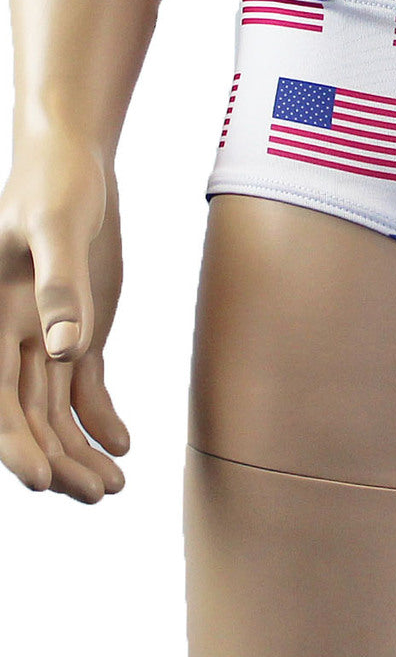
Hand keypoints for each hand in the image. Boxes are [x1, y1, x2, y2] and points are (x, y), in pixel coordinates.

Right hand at [0, 127, 129, 501]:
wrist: (73, 161)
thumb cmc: (54, 183)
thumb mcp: (56, 225)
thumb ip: (58, 285)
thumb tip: (63, 347)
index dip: (12, 442)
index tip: (39, 481)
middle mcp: (13, 336)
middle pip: (29, 415)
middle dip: (57, 460)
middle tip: (99, 495)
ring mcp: (47, 335)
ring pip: (57, 409)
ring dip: (81, 450)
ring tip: (115, 487)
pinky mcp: (80, 328)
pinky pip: (85, 384)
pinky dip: (101, 417)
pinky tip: (123, 445)